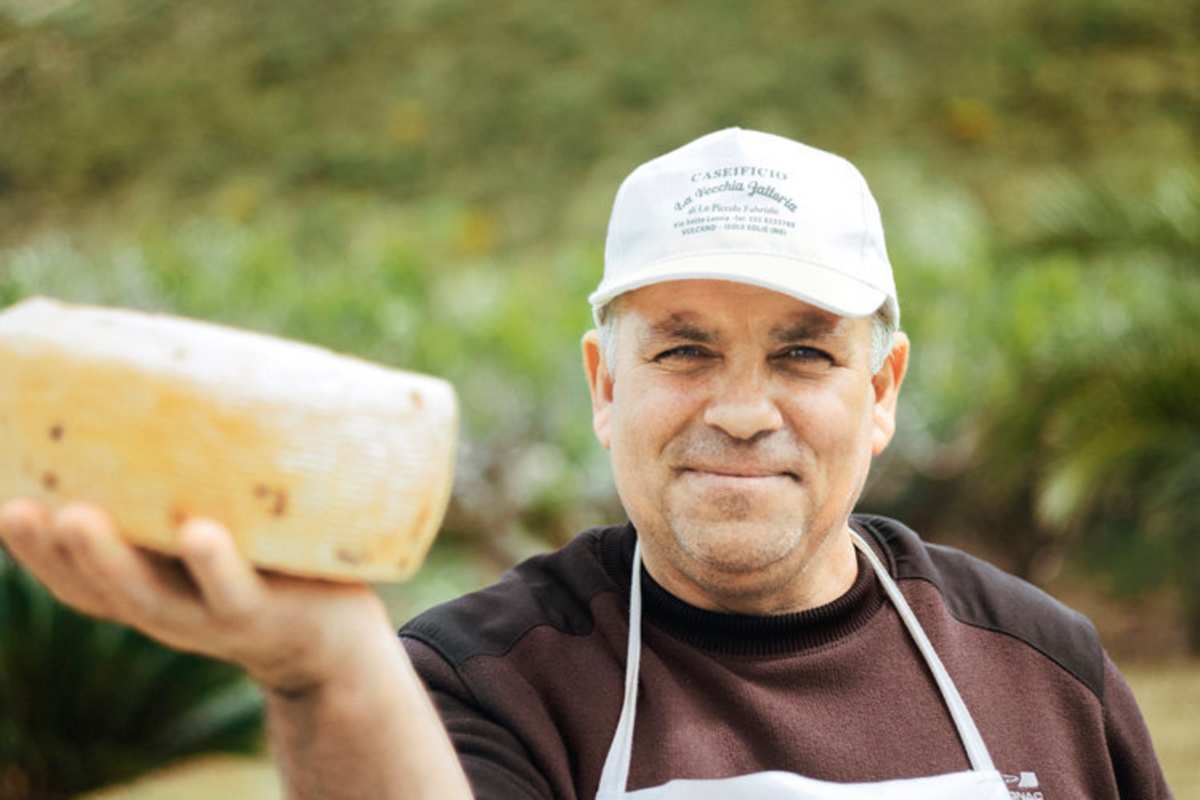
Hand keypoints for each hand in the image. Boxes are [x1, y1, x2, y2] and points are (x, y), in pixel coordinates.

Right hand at [0, 497, 396, 695]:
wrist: (338, 639)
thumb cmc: (269, 564)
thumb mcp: (218, 529)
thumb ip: (181, 490)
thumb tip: (157, 386)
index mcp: (147, 588)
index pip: (76, 578)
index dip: (31, 551)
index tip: (5, 506)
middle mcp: (170, 610)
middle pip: (101, 589)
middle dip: (56, 552)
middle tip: (20, 512)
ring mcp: (216, 615)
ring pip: (156, 596)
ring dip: (115, 561)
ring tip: (78, 518)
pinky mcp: (269, 610)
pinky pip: (237, 590)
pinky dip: (215, 566)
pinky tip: (200, 533)